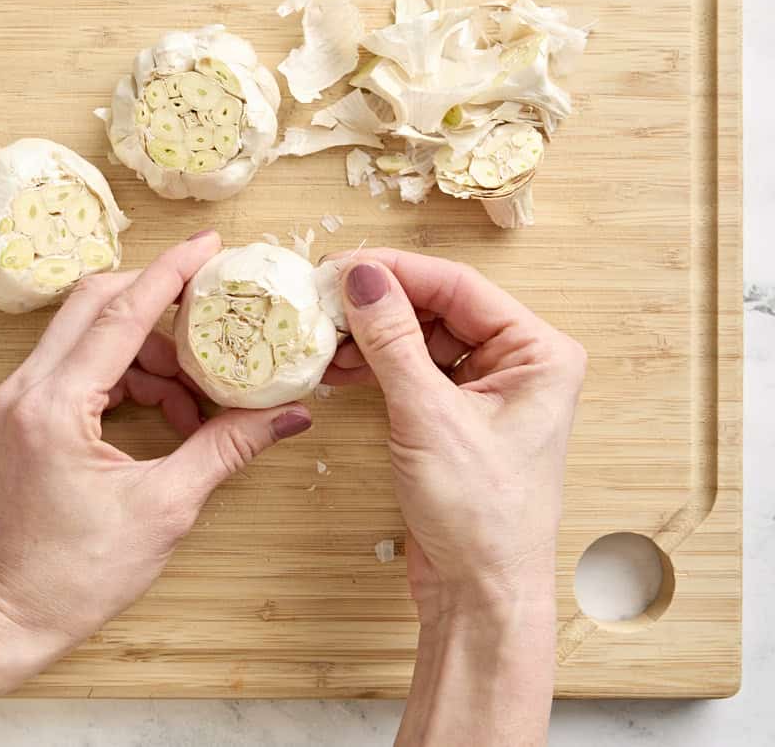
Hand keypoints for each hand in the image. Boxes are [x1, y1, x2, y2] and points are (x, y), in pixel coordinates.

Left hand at [0, 231, 312, 677]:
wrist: (13, 615)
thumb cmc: (79, 573)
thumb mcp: (166, 507)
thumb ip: (226, 446)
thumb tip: (289, 413)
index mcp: (56, 405)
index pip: (121, 313)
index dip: (171, 273)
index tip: (210, 245)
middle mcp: (26, 388)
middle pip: (95, 303)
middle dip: (158, 301)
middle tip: (212, 309)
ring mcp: (18, 399)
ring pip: (89, 333)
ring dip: (148, 350)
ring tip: (196, 398)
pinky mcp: (24, 414)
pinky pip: (81, 365)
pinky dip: (128, 374)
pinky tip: (168, 410)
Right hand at [324, 249, 585, 621]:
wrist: (480, 594)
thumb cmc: (480, 514)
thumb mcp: (428, 416)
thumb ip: (392, 340)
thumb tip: (361, 276)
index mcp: (538, 353)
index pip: (459, 286)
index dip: (396, 271)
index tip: (341, 265)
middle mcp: (518, 364)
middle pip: (438, 308)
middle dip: (379, 305)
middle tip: (323, 300)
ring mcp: (486, 391)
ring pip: (420, 338)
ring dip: (371, 337)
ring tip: (323, 337)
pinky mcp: (455, 416)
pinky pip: (412, 371)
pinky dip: (376, 366)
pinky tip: (338, 366)